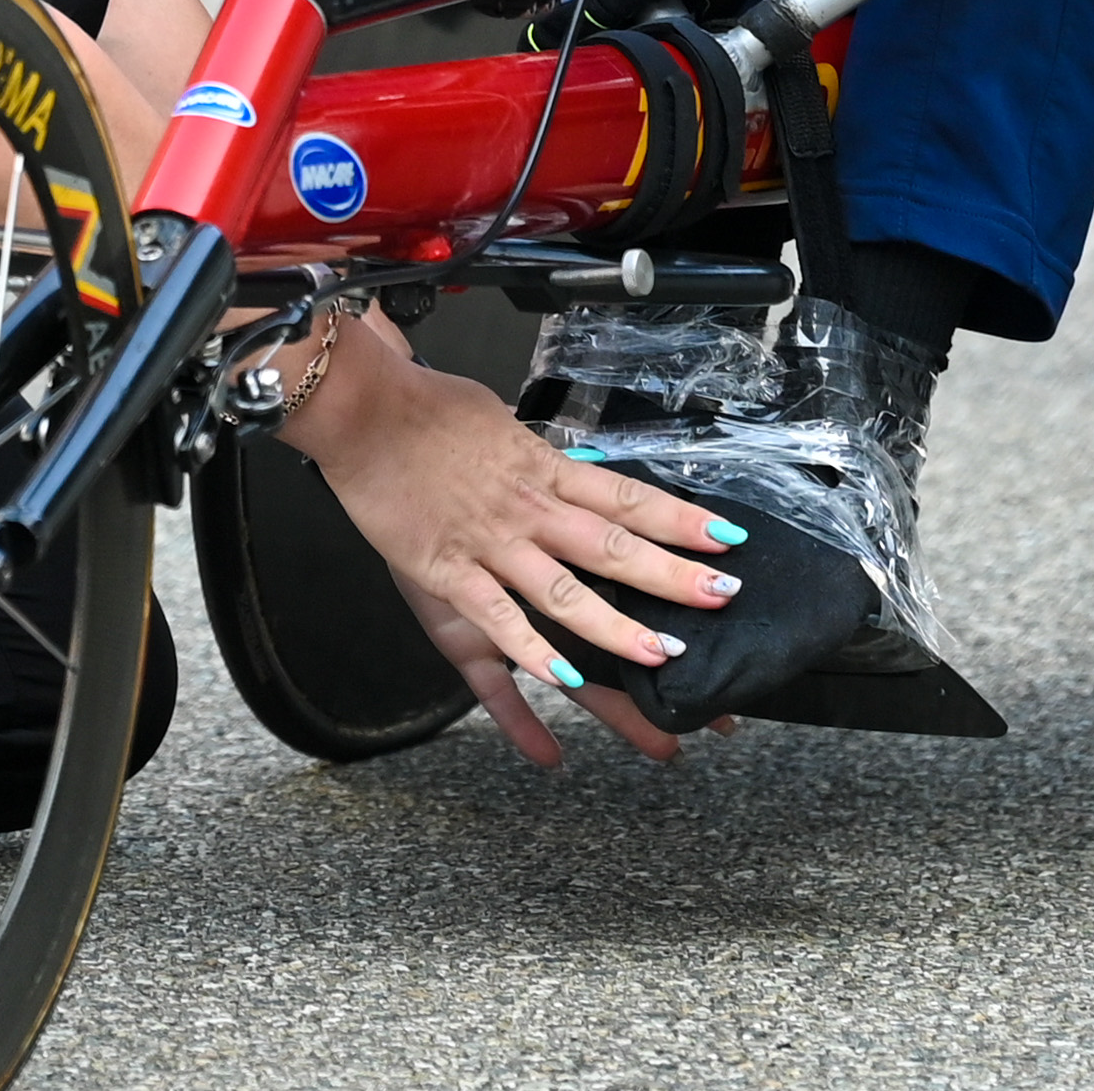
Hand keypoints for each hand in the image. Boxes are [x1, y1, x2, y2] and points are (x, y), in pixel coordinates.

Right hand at [284, 319, 746, 756]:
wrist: (364, 409)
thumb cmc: (429, 410)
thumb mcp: (503, 424)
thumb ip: (540, 458)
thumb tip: (577, 468)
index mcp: (545, 469)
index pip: (629, 497)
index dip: (682, 520)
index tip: (728, 540)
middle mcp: (529, 509)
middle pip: (613, 546)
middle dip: (672, 576)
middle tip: (722, 598)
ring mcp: (490, 544)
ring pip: (564, 593)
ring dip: (617, 628)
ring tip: (664, 658)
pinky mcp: (445, 573)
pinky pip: (495, 620)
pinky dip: (530, 652)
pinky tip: (563, 683)